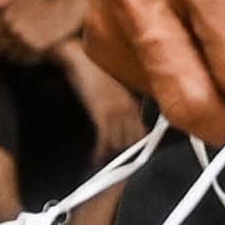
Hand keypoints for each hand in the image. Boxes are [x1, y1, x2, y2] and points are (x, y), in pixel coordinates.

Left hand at [0, 0, 92, 63]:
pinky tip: (29, 50)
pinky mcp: (36, 48)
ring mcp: (24, 39)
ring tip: (19, 47)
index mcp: (5, 15)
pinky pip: (23, 60)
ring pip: (8, 56)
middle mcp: (12, 28)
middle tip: (7, 44)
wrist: (67, 7)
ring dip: (10, 54)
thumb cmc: (42, 1)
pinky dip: (23, 58)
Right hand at [57, 45, 145, 159]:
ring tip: (105, 164)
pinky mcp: (101, 113)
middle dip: (128, 154)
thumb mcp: (116, 88)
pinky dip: (100, 151)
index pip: (144, 130)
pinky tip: (94, 158)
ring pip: (122, 142)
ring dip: (113, 155)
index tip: (135, 156)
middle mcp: (129, 108)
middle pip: (136, 139)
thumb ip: (124, 103)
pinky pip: (105, 139)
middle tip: (119, 165)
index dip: (141, 145)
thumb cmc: (95, 71)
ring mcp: (116, 112)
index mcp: (133, 102)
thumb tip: (127, 119)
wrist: (80, 59)